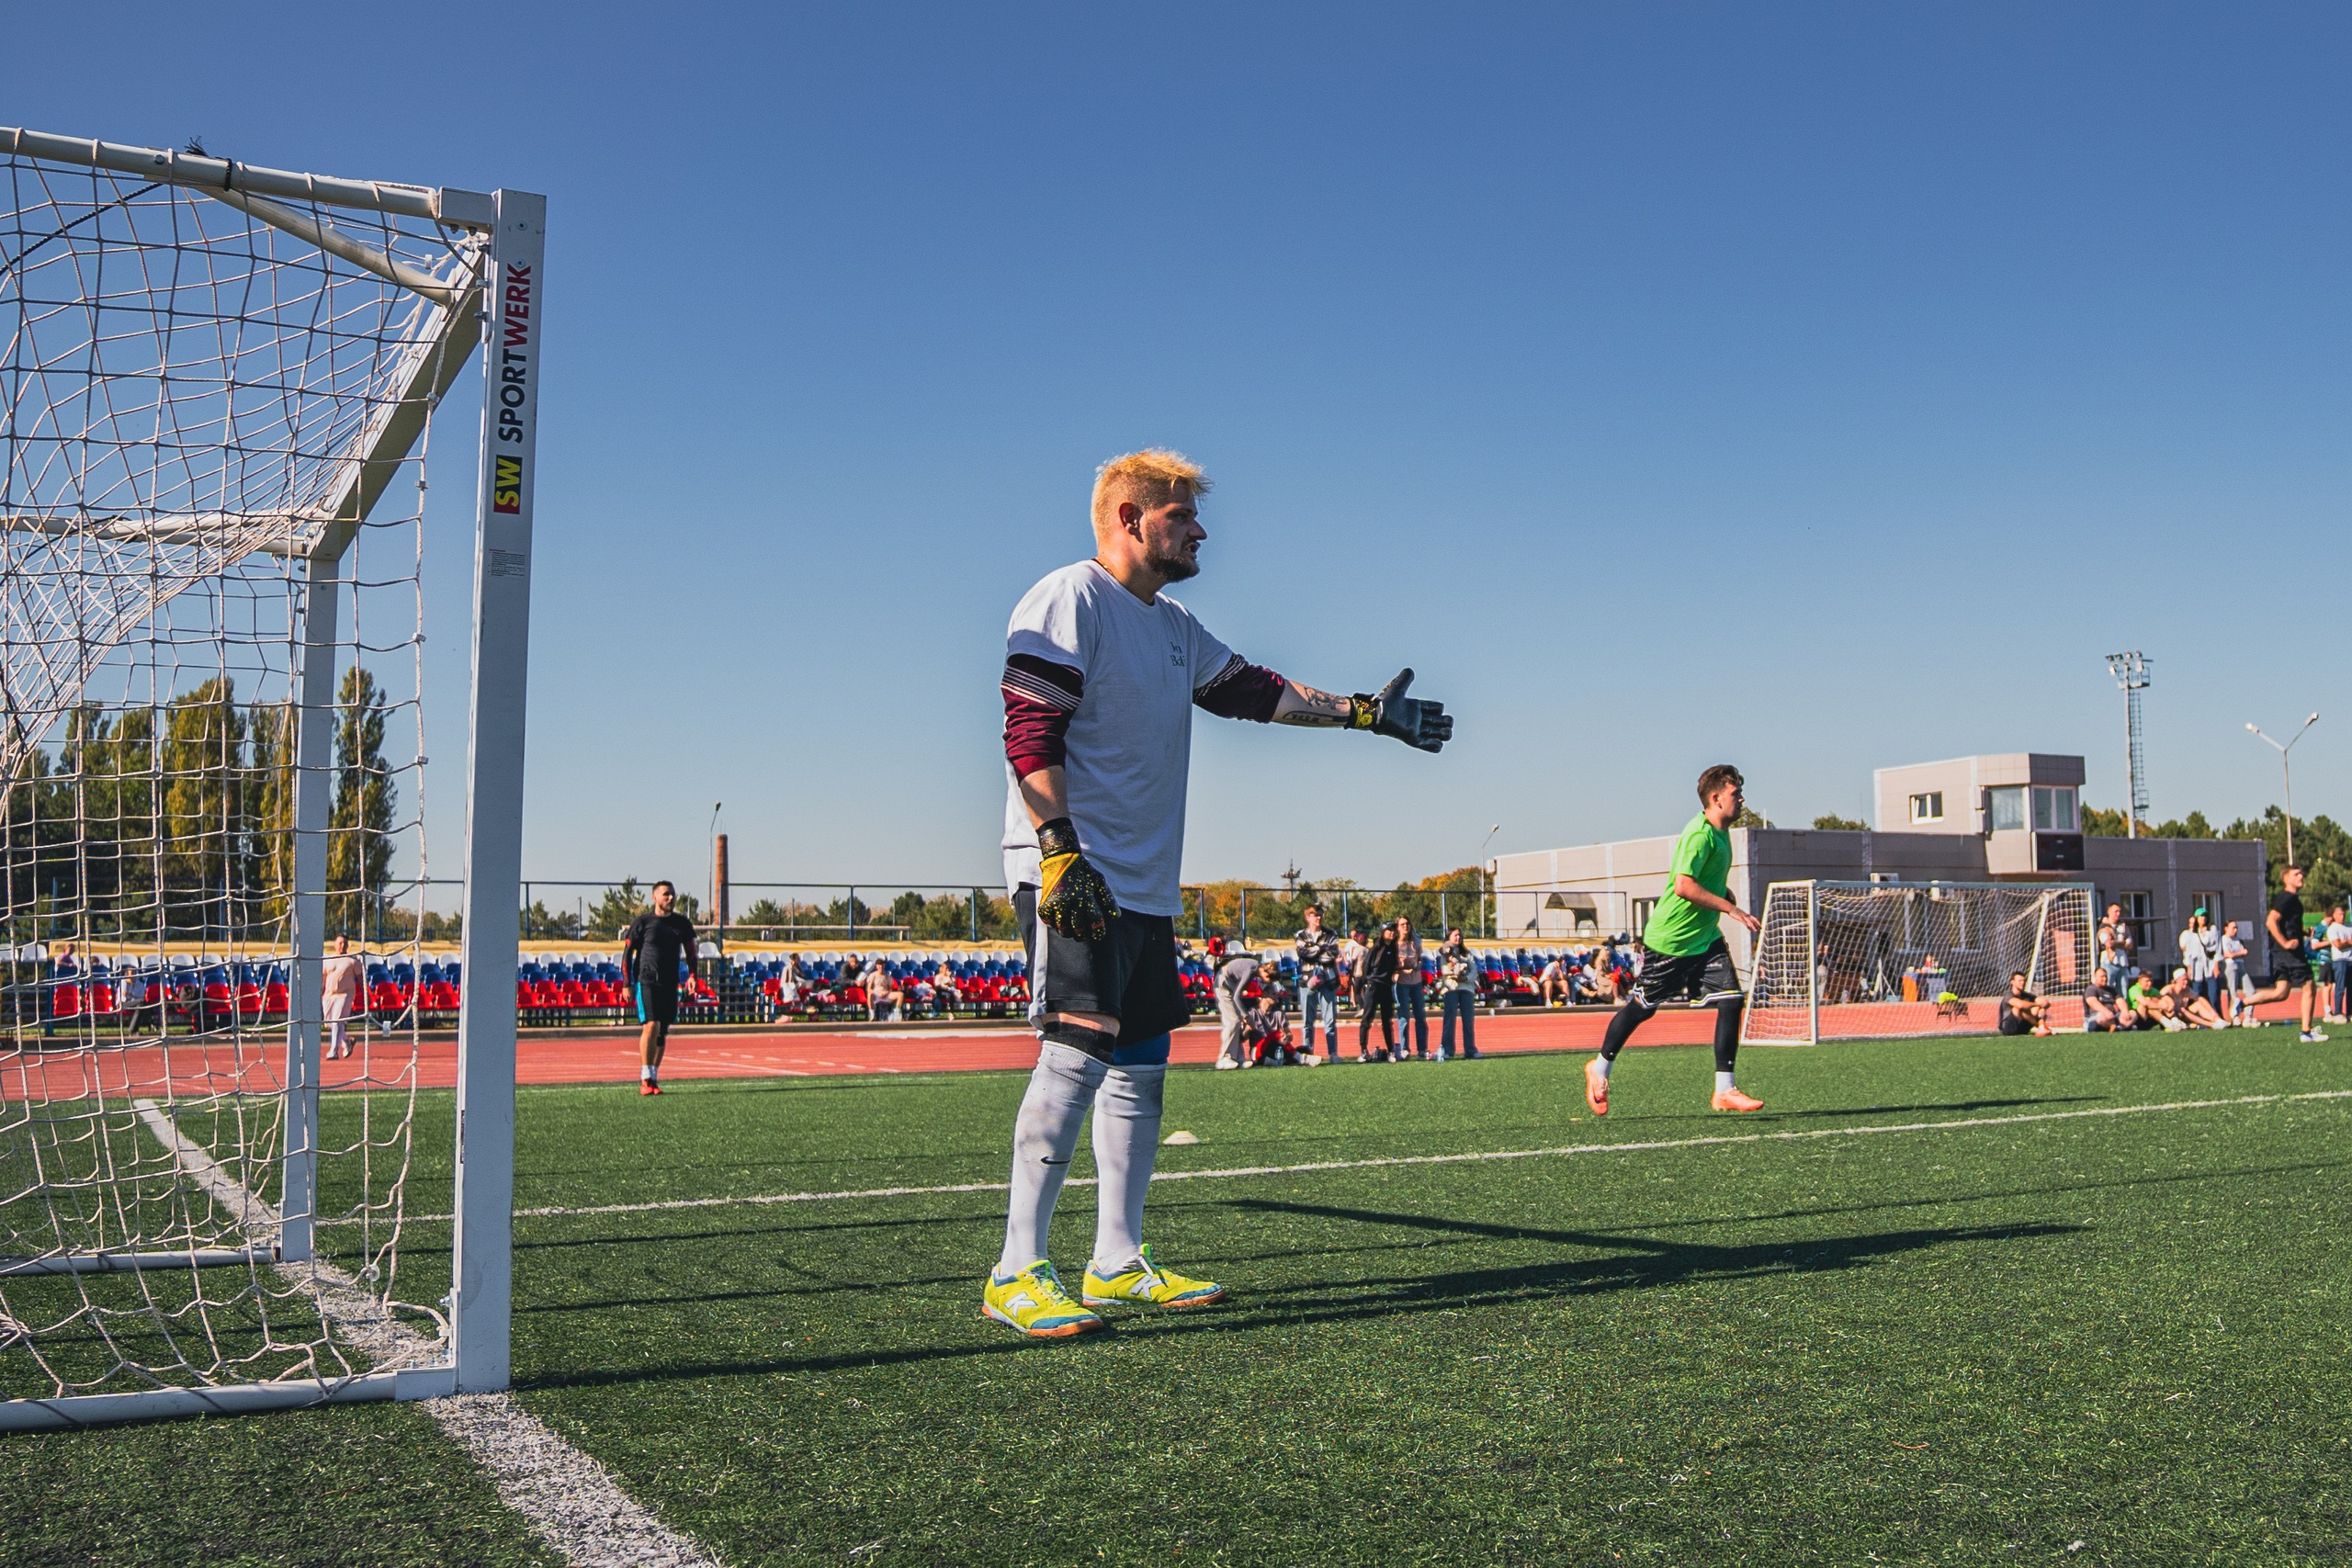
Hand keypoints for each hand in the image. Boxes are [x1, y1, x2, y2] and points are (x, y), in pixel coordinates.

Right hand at [1035, 817, 1119, 941]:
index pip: (1095, 921)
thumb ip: (1108, 899)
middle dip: (1083, 935)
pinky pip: (1048, 921)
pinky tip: (1058, 922)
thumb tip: (1116, 917)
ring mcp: (1056, 903)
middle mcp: (1071, 902)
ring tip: (1072, 931)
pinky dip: (1053, 924)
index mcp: (1086, 897)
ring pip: (1062, 929)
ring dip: (1068, 932)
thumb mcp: (1099, 881)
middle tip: (1084, 935)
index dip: (1098, 931)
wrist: (1061, 858)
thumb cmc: (1083, 871)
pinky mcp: (1045, 903)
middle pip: (1078, 929)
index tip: (1098, 935)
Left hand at [1350, 668, 1452, 752]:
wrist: (1375, 714)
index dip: (1439, 708)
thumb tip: (1410, 670)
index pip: (1435, 708)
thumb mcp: (1398, 687)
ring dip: (1444, 733)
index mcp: (1415, 707)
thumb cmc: (1384, 702)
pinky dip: (1435, 745)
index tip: (1439, 708)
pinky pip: (1427, 745)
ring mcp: (1415, 729)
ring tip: (1444, 732)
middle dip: (1446, 722)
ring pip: (1437, 734)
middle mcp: (1417, 719)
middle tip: (1444, 722)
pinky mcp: (1412, 738)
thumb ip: (1405, 678)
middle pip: (1439, 722)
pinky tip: (1438, 743)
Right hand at [1734, 908, 1761, 934]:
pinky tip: (1749, 928)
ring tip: (1756, 931)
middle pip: (1754, 920)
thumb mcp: (1740, 914)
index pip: (1754, 918)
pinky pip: (1744, 922)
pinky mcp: (1739, 917)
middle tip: (1761, 930)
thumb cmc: (1734, 911)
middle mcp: (1746, 915)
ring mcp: (1743, 916)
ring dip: (1754, 926)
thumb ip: (1743, 917)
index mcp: (1746, 914)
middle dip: (1758, 925)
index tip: (1761, 926)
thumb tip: (1744, 920)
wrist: (1729, 907)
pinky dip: (1747, 925)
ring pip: (1750, 922)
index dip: (1758, 922)